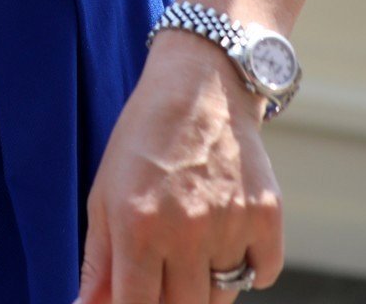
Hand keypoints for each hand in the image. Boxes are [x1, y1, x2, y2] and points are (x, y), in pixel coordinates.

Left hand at [74, 33, 282, 303]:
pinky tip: (228, 232)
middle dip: (170, 301)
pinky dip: (248, 266)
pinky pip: (262, 273)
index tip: (137, 298)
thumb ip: (98, 261)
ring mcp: (230, 224)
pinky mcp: (267, 215)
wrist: (200, 84)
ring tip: (193, 238)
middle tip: (165, 271)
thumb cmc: (143, 139)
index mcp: (137, 226)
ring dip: (206, 283)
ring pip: (222, 297)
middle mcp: (186, 230)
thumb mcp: (105, 192)